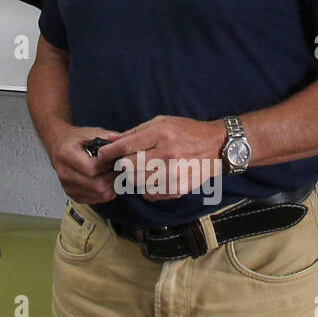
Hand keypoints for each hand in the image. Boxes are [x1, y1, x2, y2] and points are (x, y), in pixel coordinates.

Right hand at [47, 123, 121, 205]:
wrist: (58, 145)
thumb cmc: (76, 138)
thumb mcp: (91, 132)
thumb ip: (109, 139)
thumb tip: (127, 148)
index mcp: (66, 155)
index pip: (93, 168)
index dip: (109, 166)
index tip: (117, 159)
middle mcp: (64, 173)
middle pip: (97, 186)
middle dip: (113, 177)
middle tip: (120, 168)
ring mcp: (68, 186)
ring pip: (99, 194)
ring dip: (112, 185)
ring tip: (115, 173)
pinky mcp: (73, 195)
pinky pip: (97, 199)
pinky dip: (107, 191)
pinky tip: (107, 179)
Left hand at [99, 115, 226, 200]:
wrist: (217, 146)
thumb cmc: (187, 131)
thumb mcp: (162, 122)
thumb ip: (135, 132)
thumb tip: (110, 139)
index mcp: (161, 134)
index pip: (127, 146)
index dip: (109, 152)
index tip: (100, 154)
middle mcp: (167, 154)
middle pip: (129, 166)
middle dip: (120, 165)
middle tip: (121, 163)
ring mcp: (173, 174)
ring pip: (137, 182)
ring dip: (131, 177)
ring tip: (137, 170)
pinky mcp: (178, 189)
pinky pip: (149, 193)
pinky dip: (144, 188)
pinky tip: (150, 178)